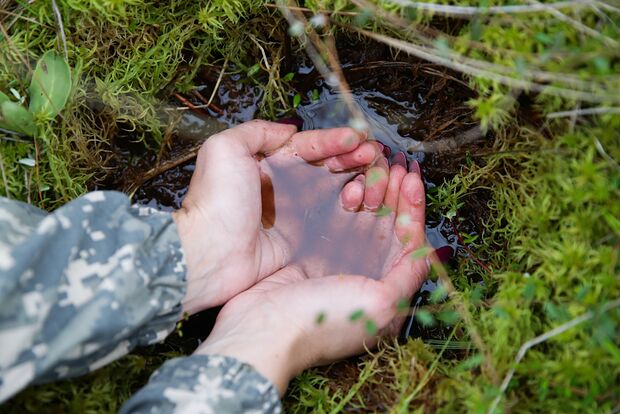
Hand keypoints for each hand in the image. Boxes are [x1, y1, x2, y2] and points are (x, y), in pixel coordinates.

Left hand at [172, 120, 378, 314]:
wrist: (209, 254)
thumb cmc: (216, 202)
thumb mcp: (225, 149)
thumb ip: (257, 131)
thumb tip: (288, 130)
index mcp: (264, 163)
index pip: (306, 146)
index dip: (333, 140)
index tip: (356, 137)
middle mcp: (280, 186)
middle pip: (324, 167)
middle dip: (351, 158)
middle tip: (372, 155)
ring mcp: (292, 213)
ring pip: (332, 191)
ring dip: (355, 180)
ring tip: (371, 177)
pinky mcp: (300, 238)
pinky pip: (330, 220)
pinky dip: (350, 210)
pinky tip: (365, 200)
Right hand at [195, 162, 427, 393]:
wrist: (261, 330)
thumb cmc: (321, 322)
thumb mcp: (380, 304)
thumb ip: (409, 275)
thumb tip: (431, 251)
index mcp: (388, 294)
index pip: (410, 244)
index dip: (413, 210)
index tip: (412, 180)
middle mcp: (367, 280)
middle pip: (388, 229)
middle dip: (395, 196)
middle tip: (395, 165)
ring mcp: (339, 268)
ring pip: (363, 223)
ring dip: (372, 195)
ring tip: (374, 169)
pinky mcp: (313, 258)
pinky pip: (336, 224)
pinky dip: (345, 204)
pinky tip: (349, 186)